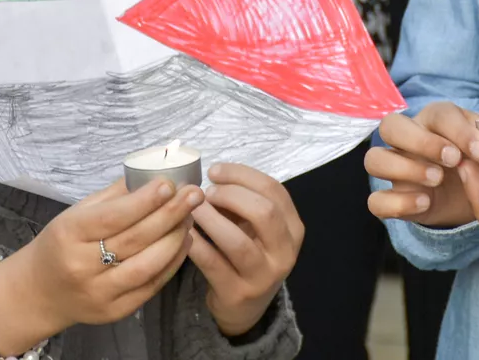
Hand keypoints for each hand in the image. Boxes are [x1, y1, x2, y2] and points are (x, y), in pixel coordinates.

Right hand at [0, 179, 203, 353]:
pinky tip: (183, 242)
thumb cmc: (61, 244)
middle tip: (194, 195)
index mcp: (70, 234)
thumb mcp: (76, 213)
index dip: (145, 201)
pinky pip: (150, 287)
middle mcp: (82, 267)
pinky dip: (171, 264)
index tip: (170, 183)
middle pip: (134, 240)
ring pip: (147, 266)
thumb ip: (113, 197)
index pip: (113, 217)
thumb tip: (152, 174)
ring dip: (174, 239)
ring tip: (190, 217)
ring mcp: (99, 293)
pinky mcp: (114, 312)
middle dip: (170, 215)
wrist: (39, 292)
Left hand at [188, 163, 303, 337]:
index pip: (274, 191)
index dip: (242, 175)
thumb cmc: (248, 254)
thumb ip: (243, 203)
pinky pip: (213, 263)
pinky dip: (196, 244)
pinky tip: (184, 232)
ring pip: (237, 241)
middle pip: (263, 213)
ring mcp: (262, 276)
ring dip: (211, 219)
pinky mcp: (238, 293)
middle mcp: (284, 252)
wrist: (243, 307)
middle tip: (206, 192)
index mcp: (293, 228)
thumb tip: (213, 177)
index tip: (215, 171)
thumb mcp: (256, 228)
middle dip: (231, 195)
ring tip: (193, 209)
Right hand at [365, 101, 478, 228]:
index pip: (437, 113)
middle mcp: (409, 139)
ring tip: (437, 181)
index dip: (458, 130)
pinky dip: (396, 202)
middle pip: (390, 125)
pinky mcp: (393, 198)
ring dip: (404, 168)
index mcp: (437, 119)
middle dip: (421, 142)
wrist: (467, 189)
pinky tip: (425, 204)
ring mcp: (396, 168)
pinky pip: (375, 200)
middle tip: (453, 162)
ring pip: (375, 159)